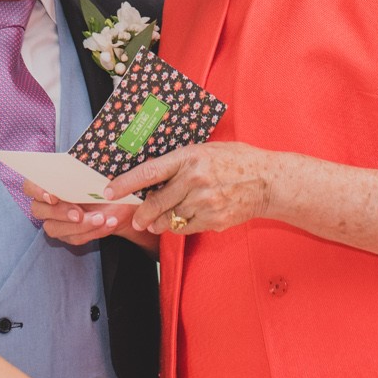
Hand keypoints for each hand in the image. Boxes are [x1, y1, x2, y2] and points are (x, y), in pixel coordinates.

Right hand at [25, 184, 158, 253]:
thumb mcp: (99, 173)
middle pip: (38, 210)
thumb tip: (86, 169)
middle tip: (79, 214)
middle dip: (60, 212)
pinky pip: (74, 238)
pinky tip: (109, 223)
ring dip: (79, 226)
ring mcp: (55, 221)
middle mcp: (47, 203)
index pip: (30, 186)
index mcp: (49, 182)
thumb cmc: (105, 182)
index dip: (36, 190)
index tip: (52, 196)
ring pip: (54, 228)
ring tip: (102, 218)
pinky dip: (93, 232)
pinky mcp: (68, 235)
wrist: (120, 201)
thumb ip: (87, 171)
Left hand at [105, 143, 279, 237]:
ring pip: (169, 219)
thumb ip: (180, 162)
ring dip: (159, 222)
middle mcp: (195, 179)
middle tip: (136, 218)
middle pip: (156, 202)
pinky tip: (185, 219)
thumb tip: (152, 175)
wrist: (268, 180)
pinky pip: (187, 228)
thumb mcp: (206, 150)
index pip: (149, 172)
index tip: (109, 191)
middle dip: (141, 213)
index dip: (125, 184)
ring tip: (156, 222)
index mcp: (190, 156)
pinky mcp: (214, 219)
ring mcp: (205, 202)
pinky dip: (181, 226)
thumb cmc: (236, 160)